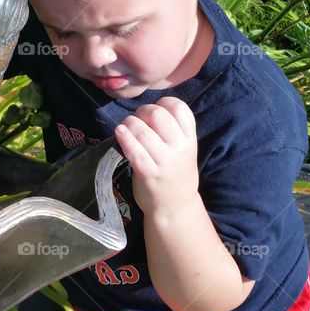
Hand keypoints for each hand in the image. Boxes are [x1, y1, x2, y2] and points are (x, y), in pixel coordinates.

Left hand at [114, 96, 198, 217]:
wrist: (175, 207)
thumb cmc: (175, 174)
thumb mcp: (185, 150)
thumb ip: (173, 130)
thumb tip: (146, 110)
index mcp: (190, 139)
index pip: (179, 108)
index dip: (163, 103)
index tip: (155, 110)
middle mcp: (179, 148)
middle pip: (158, 114)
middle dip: (142, 112)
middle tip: (137, 120)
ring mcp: (164, 161)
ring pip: (142, 130)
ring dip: (129, 124)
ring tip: (126, 129)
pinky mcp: (148, 173)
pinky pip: (133, 150)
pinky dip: (124, 137)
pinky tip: (119, 133)